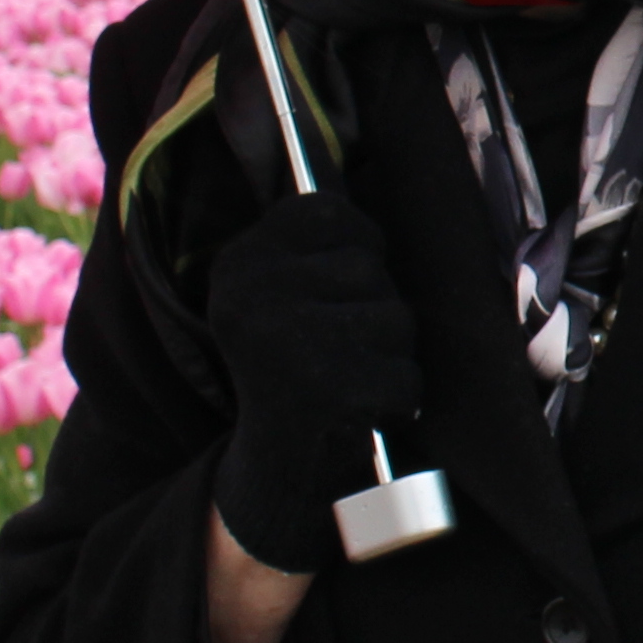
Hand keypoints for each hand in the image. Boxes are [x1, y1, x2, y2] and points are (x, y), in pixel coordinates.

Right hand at [203, 191, 426, 575]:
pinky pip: (406, 375)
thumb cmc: (294, 373)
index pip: (328, 211)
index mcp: (237, 263)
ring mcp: (286, 340)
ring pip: (396, 318)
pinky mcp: (324, 390)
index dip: (354, 251)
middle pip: (371, 268)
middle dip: (374, 311)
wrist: (271, 475)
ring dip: (389, 357)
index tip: (329, 294)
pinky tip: (358, 413)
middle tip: (334, 353)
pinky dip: (398, 400)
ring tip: (345, 381)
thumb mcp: (280, 296)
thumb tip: (350, 167)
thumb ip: (315, 245)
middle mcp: (251, 294)